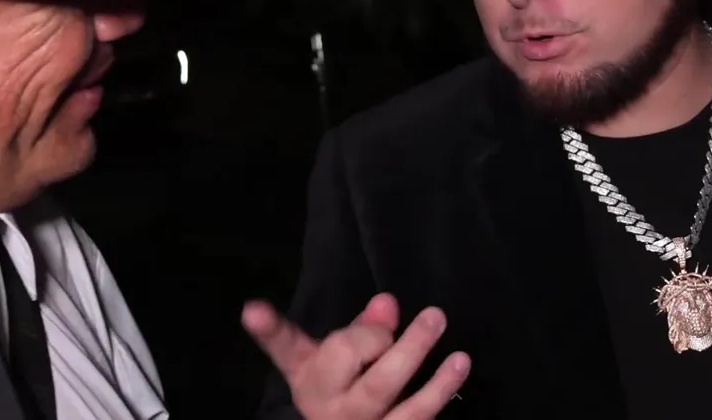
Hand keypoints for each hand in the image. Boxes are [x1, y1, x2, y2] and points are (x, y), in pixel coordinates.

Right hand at [242, 293, 470, 419]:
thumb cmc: (345, 388)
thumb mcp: (342, 358)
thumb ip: (364, 329)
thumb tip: (389, 304)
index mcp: (311, 377)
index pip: (287, 348)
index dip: (268, 329)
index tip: (252, 309)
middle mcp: (332, 406)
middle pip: (360, 376)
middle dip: (388, 345)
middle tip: (430, 315)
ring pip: (401, 407)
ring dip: (433, 381)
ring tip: (459, 355)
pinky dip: (440, 395)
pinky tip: (459, 368)